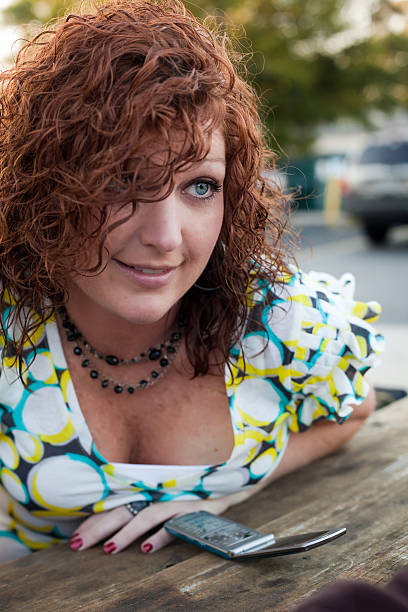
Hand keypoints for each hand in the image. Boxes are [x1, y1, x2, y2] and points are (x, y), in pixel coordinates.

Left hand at [69, 489, 250, 554]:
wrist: (226, 479)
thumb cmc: (189, 490)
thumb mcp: (163, 496)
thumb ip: (140, 506)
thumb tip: (111, 526)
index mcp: (147, 489)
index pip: (115, 505)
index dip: (93, 521)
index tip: (73, 539)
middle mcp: (158, 492)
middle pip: (123, 509)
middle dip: (99, 528)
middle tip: (78, 546)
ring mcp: (176, 499)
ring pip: (146, 515)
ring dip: (127, 533)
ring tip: (109, 550)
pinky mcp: (194, 507)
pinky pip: (175, 523)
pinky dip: (161, 536)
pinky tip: (147, 548)